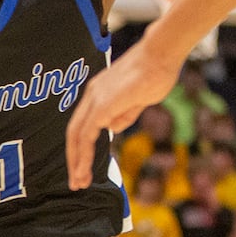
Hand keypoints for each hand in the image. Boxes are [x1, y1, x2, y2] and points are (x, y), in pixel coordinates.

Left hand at [65, 39, 184, 189]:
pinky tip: (85, 169)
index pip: (82, 125)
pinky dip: (83, 153)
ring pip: (77, 135)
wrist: (161, 54)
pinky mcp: (103, 104)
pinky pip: (87, 133)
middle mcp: (92, 95)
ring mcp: (96, 99)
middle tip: (76, 182)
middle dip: (74, 159)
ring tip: (79, 182)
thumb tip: (113, 129)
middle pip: (74, 132)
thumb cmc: (155, 73)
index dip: (81, 147)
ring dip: (77, 161)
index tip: (83, 166)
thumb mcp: (138, 100)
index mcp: (98, 93)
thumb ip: (124, 114)